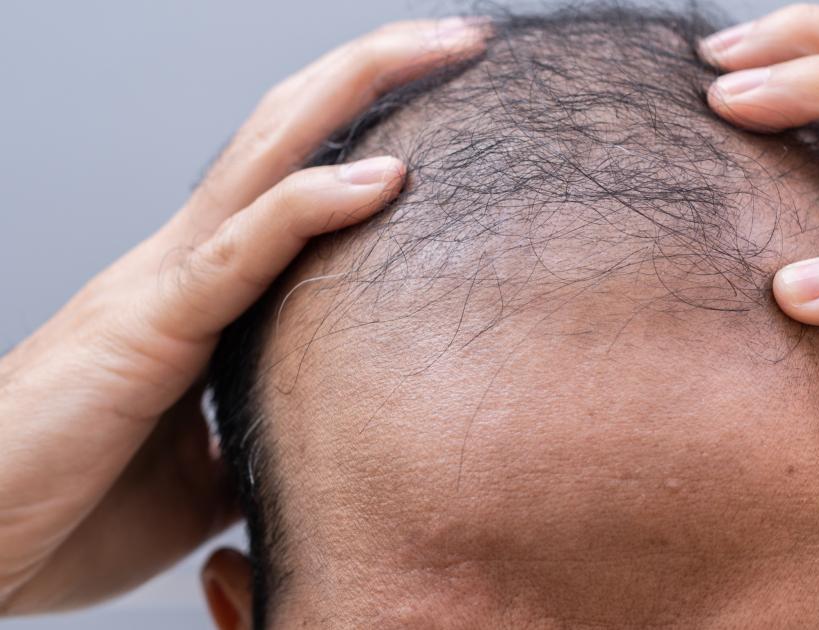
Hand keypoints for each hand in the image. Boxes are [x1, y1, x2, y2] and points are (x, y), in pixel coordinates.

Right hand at [0, 17, 485, 613]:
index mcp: (201, 288)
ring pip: (271, 155)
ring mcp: (165, 282)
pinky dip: (313, 205)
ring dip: (360, 89)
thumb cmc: (74, 502)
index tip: (450, 99)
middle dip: (379, 70)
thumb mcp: (204, 466)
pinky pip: (241, 252)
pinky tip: (387, 176)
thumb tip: (328, 437)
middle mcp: (186, 261)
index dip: (366, 125)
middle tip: (464, 34)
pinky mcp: (148, 327)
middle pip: (290, 131)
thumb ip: (262, 427)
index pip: (293, 175)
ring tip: (446, 45)